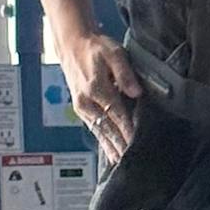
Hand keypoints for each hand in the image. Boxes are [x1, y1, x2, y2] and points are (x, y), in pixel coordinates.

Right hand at [57, 31, 142, 162]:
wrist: (71, 45)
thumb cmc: (95, 48)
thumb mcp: (114, 53)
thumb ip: (125, 73)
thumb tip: (136, 92)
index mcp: (96, 88)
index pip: (117, 115)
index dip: (128, 130)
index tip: (137, 144)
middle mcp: (87, 102)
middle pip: (108, 128)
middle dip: (121, 145)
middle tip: (134, 162)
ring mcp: (82, 108)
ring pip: (100, 133)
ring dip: (112, 148)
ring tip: (123, 164)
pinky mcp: (81, 110)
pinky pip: (94, 130)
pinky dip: (104, 143)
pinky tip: (112, 154)